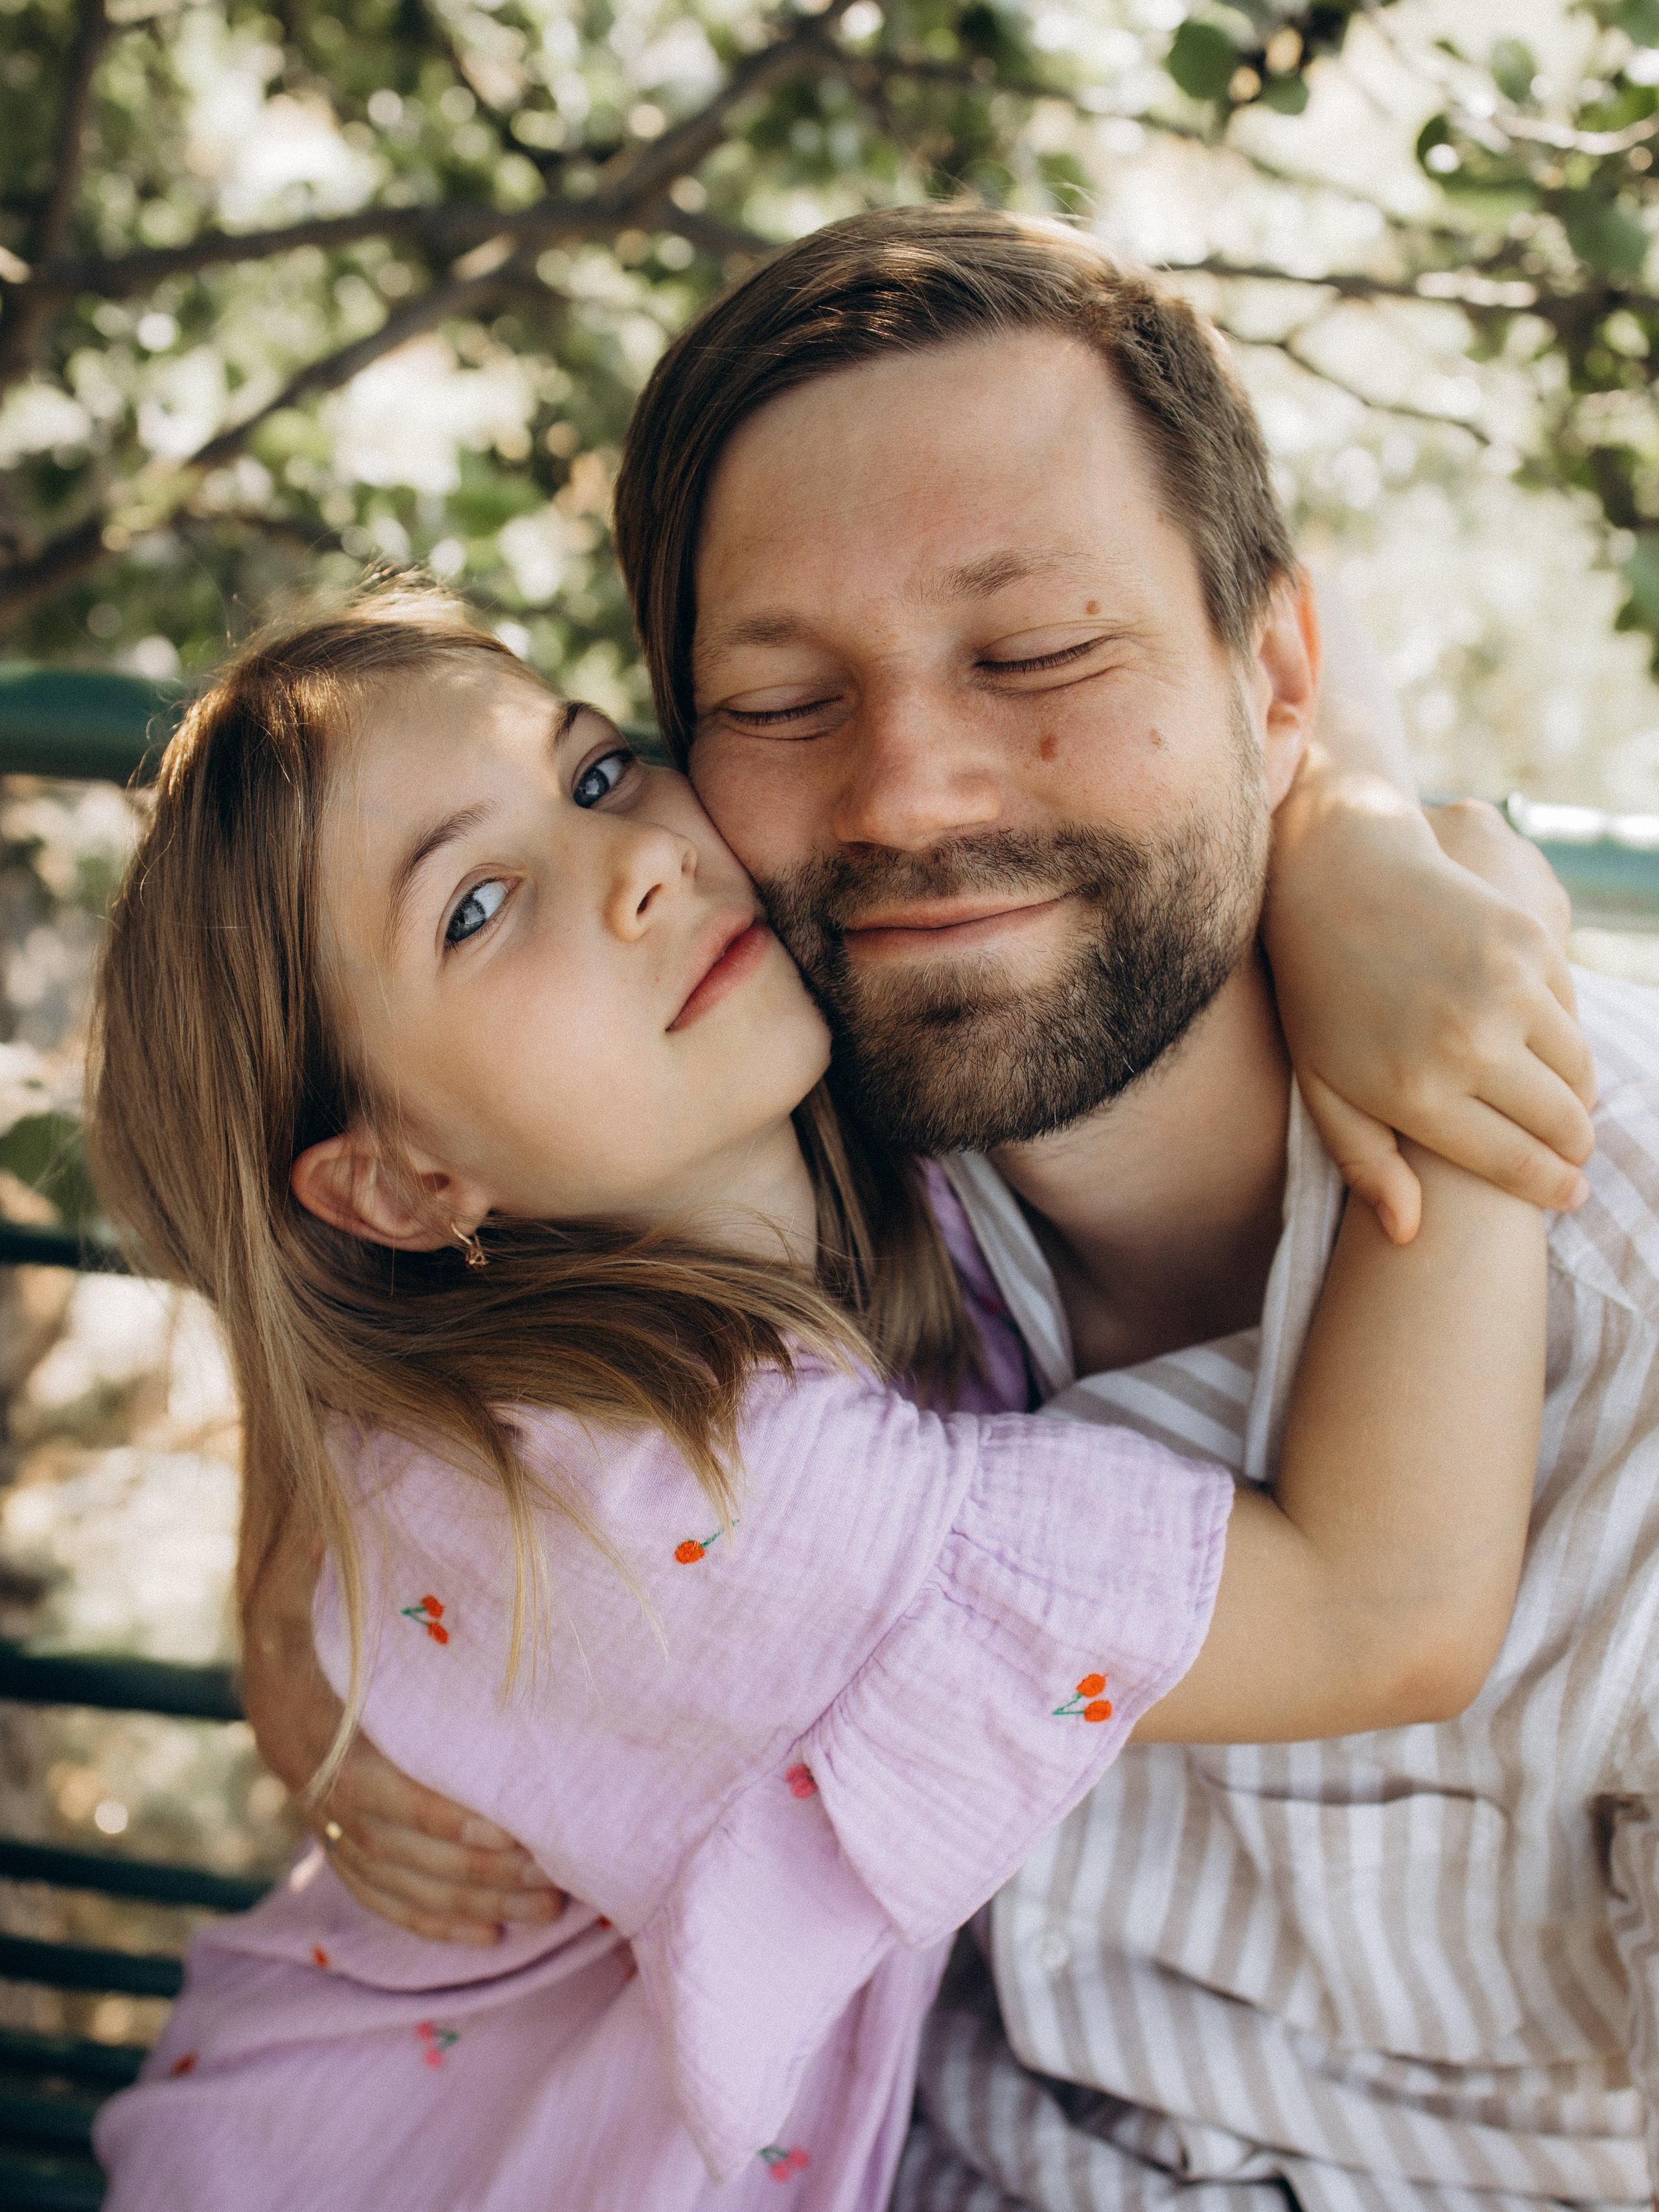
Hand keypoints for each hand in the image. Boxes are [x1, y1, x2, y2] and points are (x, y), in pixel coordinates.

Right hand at [240, 1515, 562, 1945]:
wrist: (263, 1627)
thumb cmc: (303, 1585)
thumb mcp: (303, 1565)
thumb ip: (328, 1555)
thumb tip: (343, 1527)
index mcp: (303, 1714)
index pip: (373, 1787)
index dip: (436, 1816)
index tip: (506, 1833)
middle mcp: (305, 1775)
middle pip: (392, 1847)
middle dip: (473, 1872)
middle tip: (554, 1883)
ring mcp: (314, 1810)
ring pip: (391, 1878)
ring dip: (466, 1902)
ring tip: (545, 1910)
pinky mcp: (329, 1830)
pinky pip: (374, 1890)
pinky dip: (426, 1918)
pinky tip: (486, 1937)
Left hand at [1264, 750, 1595, 1243]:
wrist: (1335, 877)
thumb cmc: (1320, 993)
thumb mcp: (1322, 1087)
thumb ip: (1365, 1163)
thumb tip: (1409, 1232)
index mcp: (1417, 1096)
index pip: (1512, 1164)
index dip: (1550, 1187)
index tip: (1568, 1195)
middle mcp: (1469, 1048)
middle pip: (1559, 1124)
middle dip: (1574, 1149)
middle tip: (1575, 1155)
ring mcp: (1505, 993)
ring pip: (1578, 1071)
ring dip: (1581, 1097)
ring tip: (1569, 1107)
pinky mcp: (1529, 944)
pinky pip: (1572, 1012)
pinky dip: (1569, 1037)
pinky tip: (1552, 1048)